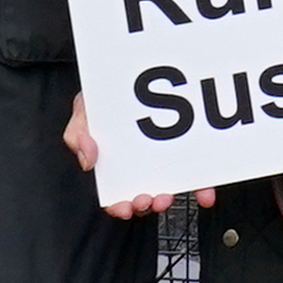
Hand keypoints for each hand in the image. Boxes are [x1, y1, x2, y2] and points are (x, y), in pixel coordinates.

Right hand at [76, 98, 218, 216]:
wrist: (132, 75)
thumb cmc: (107, 99)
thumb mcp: (84, 112)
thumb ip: (77, 135)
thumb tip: (88, 160)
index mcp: (117, 165)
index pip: (116, 195)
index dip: (119, 206)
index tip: (124, 207)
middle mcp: (143, 167)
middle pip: (147, 195)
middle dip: (148, 203)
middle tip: (148, 198)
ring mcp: (168, 161)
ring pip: (173, 188)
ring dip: (173, 197)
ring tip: (168, 194)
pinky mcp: (190, 152)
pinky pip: (199, 174)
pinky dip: (204, 187)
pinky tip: (205, 193)